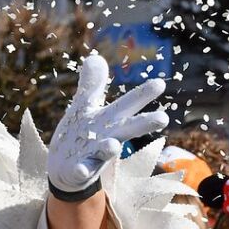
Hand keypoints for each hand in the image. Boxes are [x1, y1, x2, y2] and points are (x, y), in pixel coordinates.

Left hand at [49, 53, 167, 194]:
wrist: (65, 170)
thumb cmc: (80, 135)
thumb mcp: (84, 107)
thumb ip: (92, 85)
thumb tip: (96, 57)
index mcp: (109, 120)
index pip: (127, 104)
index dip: (142, 94)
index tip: (160, 83)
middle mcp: (106, 137)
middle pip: (127, 129)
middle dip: (144, 124)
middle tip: (163, 118)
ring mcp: (93, 155)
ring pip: (105, 151)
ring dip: (110, 148)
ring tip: (113, 144)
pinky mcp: (79, 170)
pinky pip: (82, 171)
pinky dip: (82, 170)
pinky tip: (81, 169)